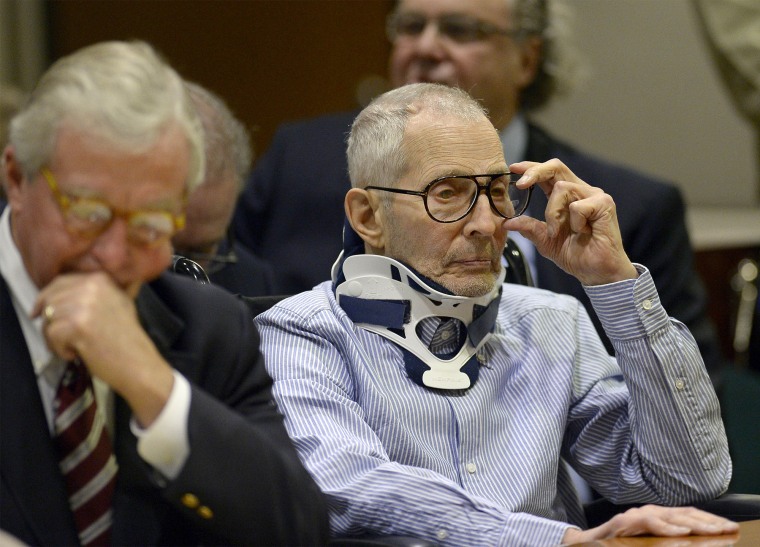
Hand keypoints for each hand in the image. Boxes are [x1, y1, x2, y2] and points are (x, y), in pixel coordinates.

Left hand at [33, 271, 173, 426]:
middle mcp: (92, 286)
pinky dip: (59, 349)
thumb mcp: (120, 302)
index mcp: (100, 279)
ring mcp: (84, 305)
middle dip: (50, 321)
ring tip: (73, 347)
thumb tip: (73, 285)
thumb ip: (100, 291)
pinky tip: (77, 354)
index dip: (47, 298)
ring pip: (48, 318)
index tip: (40, 312)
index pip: (60, 281)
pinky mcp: (77, 325)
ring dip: (54, 338)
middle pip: (50, 300)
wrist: (138, 363)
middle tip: (63, 339)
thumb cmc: (127, 338)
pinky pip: (51, 335)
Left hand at [504, 159, 637, 285]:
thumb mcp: (545, 241)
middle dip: (535, 172)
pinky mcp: (604, 204)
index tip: (512, 169)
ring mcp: (594, 196)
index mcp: (566, 197)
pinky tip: (582, 232)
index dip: (531, 168)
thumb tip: (507, 223)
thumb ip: (529, 228)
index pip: (548, 173)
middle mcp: (581, 191)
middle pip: (556, 167)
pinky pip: (577, 206)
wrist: (595, 272)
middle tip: (521, 184)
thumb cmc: (575, 254)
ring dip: (553, 212)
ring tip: (558, 231)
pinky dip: (574, 222)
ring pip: (562, 188)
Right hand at [562, 505, 738, 543]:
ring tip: (713, 530)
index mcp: (655, 518)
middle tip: (728, 528)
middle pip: (683, 513)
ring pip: (670, 515)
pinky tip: (683, 530)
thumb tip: (688, 539)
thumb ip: (663, 539)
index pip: (686, 515)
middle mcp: (647, 512)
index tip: (728, 528)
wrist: (583, 546)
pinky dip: (668, 526)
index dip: (708, 520)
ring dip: (695, 523)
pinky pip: (650, 522)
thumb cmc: (614, 546)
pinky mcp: (624, 522)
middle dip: (708, 521)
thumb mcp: (644, 543)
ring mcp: (635, 516)